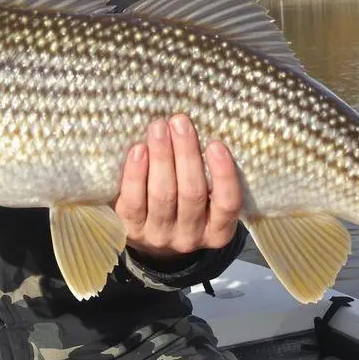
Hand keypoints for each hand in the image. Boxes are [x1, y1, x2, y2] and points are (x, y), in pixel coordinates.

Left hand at [114, 114, 242, 260]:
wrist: (150, 238)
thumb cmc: (184, 204)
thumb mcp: (206, 201)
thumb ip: (208, 175)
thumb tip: (198, 130)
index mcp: (217, 232)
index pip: (227, 205)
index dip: (223, 175)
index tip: (216, 144)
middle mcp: (190, 238)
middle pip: (191, 194)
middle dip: (186, 154)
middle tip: (180, 122)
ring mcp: (159, 236)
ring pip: (162, 195)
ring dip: (161, 157)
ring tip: (158, 128)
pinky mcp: (131, 231)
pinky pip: (133, 202)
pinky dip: (136, 174)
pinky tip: (138, 150)